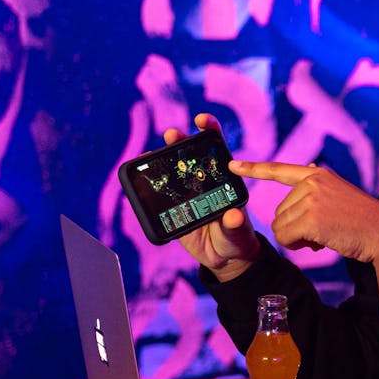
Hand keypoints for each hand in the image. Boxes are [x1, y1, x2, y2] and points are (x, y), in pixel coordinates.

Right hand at [162, 113, 260, 281]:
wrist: (223, 258)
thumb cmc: (237, 239)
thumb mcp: (238, 232)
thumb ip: (235, 225)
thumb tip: (233, 216)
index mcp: (223, 178)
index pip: (217, 148)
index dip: (209, 130)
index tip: (202, 121)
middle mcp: (202, 180)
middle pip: (189, 154)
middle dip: (180, 140)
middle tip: (173, 134)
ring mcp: (186, 193)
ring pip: (171, 171)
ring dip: (160, 159)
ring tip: (149, 154)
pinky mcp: (172, 209)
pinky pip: (159, 194)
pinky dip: (150, 183)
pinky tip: (141, 176)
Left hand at [231, 160, 378, 263]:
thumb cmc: (363, 219)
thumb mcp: (340, 192)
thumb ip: (318, 185)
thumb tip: (306, 167)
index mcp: (317, 175)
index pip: (280, 170)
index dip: (254, 168)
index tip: (233, 165)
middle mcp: (312, 181)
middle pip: (279, 212)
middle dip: (296, 227)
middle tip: (325, 230)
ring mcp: (311, 198)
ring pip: (280, 227)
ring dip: (298, 238)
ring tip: (327, 234)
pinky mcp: (311, 218)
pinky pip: (285, 238)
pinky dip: (298, 245)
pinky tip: (321, 242)